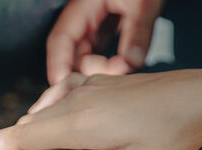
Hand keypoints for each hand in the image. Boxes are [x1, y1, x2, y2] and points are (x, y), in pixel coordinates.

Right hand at [0, 70, 201, 149]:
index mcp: (80, 123)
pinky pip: (60, 92)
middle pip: (28, 123)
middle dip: (10, 145)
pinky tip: (57, 119)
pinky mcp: (100, 80)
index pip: (22, 134)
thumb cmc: (175, 133)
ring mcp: (88, 86)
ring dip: (30, 129)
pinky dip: (50, 108)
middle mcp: (77, 101)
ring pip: (44, 107)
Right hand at [47, 0, 163, 82]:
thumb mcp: (144, 3)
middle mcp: (83, 15)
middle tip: (101, 84)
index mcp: (82, 6)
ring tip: (117, 72)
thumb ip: (138, 34)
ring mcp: (94, 21)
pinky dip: (106, 63)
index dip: (57, 67)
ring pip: (84, 54)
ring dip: (96, 69)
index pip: (59, 40)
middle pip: (69, 52)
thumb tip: (130, 64)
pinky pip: (97, 51)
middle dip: (80, 73)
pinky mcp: (105, 26)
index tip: (62, 88)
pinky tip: (120, 67)